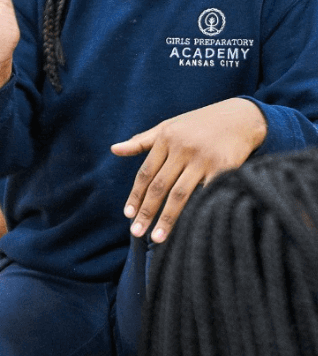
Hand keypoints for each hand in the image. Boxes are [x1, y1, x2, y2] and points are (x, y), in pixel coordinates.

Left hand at [113, 98, 266, 241]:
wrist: (241, 117)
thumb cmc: (199, 124)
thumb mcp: (168, 126)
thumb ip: (141, 141)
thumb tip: (113, 150)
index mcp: (166, 138)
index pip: (145, 172)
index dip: (136, 195)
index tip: (128, 215)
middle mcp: (183, 148)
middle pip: (160, 186)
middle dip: (147, 211)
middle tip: (136, 233)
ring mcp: (204, 159)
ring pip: (180, 194)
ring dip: (167, 218)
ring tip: (156, 238)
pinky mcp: (225, 168)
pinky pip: (206, 194)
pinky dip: (196, 211)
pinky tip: (188, 228)